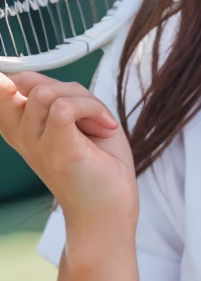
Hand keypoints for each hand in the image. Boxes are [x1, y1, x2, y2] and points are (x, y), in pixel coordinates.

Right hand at [0, 71, 138, 230]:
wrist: (109, 207)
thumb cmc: (97, 162)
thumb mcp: (75, 115)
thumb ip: (56, 93)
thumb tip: (36, 74)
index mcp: (21, 128)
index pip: (2, 88)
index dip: (10, 78)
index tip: (20, 82)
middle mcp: (23, 137)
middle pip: (29, 83)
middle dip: (66, 87)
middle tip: (88, 112)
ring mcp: (37, 145)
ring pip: (48, 94)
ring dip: (85, 101)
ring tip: (98, 124)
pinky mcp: (57, 150)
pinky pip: (63, 107)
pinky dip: (92, 109)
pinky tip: (105, 127)